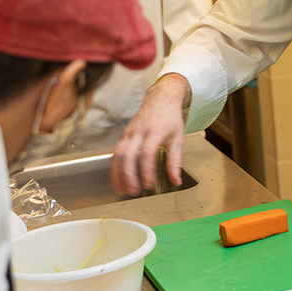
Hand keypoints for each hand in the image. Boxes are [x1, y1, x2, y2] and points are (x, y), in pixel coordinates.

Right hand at [110, 73, 189, 195]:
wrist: (161, 99)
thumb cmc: (170, 118)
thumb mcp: (178, 138)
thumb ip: (175, 161)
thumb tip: (176, 180)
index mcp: (155, 132)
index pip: (147, 154)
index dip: (146, 171)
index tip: (149, 185)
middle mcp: (139, 132)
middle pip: (128, 155)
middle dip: (128, 176)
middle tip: (133, 191)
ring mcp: (129, 133)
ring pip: (118, 154)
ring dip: (117, 174)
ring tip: (121, 189)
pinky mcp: (124, 135)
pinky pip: (115, 152)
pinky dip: (113, 167)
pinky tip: (116, 179)